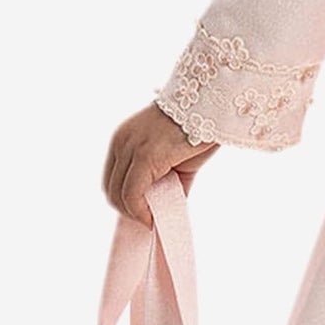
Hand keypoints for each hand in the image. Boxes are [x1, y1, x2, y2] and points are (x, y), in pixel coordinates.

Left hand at [102, 104, 218, 221]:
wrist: (213, 104)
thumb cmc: (201, 126)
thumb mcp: (176, 156)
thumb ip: (168, 181)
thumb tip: (167, 209)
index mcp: (124, 138)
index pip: (112, 178)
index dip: (125, 200)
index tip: (144, 213)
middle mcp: (121, 142)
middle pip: (111, 188)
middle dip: (128, 210)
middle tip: (149, 220)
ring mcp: (131, 148)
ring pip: (119, 194)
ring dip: (135, 214)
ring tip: (154, 219)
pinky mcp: (145, 156)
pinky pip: (133, 194)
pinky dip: (141, 211)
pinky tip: (155, 218)